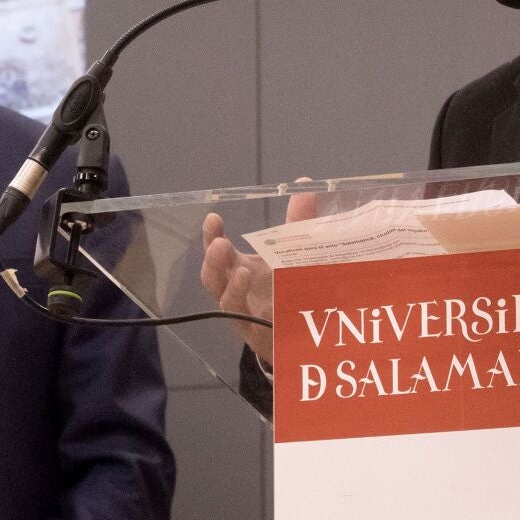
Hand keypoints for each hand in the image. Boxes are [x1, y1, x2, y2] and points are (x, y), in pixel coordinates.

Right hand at [199, 184, 316, 366]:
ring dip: (232, 287)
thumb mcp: (297, 253)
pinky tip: (263, 305)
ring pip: (228, 303)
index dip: (211, 235)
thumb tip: (306, 183)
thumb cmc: (294, 290)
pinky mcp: (262, 335)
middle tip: (220, 244)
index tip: (213, 218)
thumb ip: (300, 221)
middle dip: (213, 260)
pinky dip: (257, 315)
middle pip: (213, 278)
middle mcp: (238, 292)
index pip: (218, 251)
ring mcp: (247, 315)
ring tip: (242, 271)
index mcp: (242, 269)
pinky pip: (251, 325)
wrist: (309, 336)